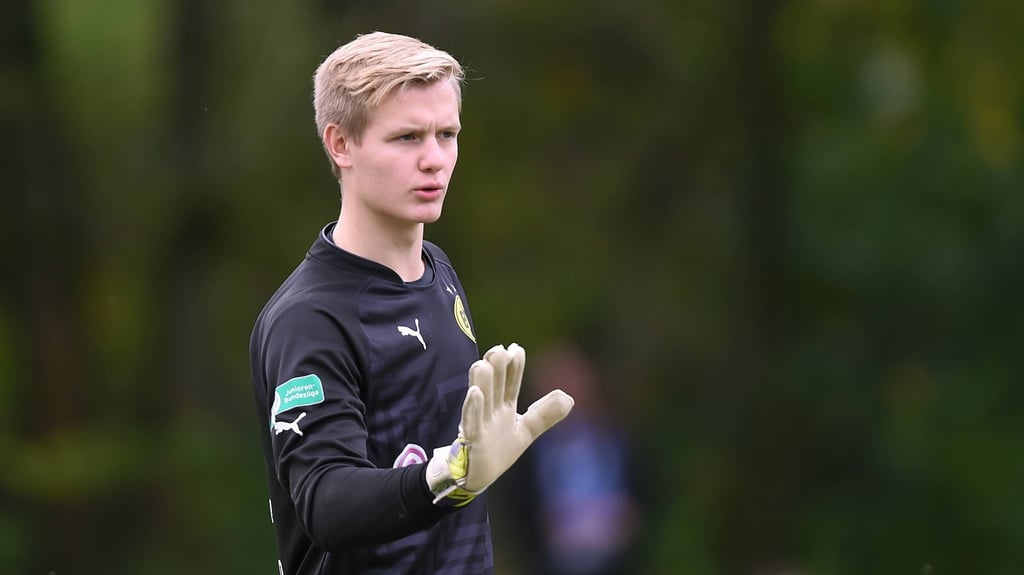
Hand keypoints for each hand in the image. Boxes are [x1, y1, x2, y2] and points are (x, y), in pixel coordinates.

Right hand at [426, 343, 574, 505]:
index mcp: (504, 407)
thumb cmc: (498, 450)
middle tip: (499, 350)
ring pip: (481, 399)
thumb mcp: (526, 430)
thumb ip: (545, 414)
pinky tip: (474, 393)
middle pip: (496, 386)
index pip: (511, 383)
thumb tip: (570, 398)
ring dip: (483, 382)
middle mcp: (491, 411)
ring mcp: (480, 424)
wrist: (476, 476)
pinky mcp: (472, 440)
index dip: (514, 367)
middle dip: (497, 368)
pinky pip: (471, 421)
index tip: (516, 348)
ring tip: (484, 364)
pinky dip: (473, 407)